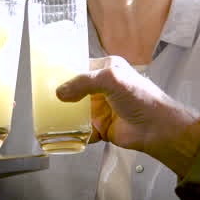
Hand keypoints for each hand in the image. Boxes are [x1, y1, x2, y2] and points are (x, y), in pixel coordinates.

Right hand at [56, 56, 199, 176]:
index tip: (46, 77)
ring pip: (76, 110)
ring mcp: (102, 108)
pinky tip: (62, 133)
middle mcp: (103, 88)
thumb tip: (60, 93)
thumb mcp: (111, 79)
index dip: (65, 72)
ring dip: (64, 115)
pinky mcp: (101, 128)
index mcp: (108, 69)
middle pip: (75, 90)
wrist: (157, 129)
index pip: (81, 67)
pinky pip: (81, 129)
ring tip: (46, 117)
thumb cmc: (140, 98)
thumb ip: (84, 82)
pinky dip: (74, 132)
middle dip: (61, 95)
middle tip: (42, 99)